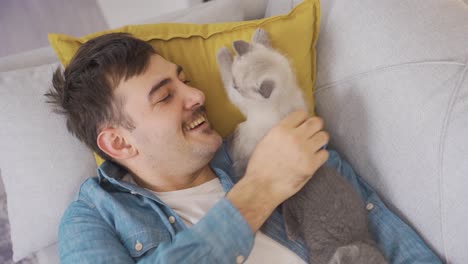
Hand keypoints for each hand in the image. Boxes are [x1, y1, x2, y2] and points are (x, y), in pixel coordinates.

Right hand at [226, 110, 328, 231]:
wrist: (262, 187)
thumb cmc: (260, 165)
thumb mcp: (266, 141)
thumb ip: (281, 132)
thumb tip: (295, 127)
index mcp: (281, 129)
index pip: (301, 114)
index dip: (303, 119)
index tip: (302, 125)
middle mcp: (294, 137)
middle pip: (316, 122)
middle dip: (315, 127)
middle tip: (312, 134)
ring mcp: (305, 151)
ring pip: (324, 136)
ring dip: (319, 140)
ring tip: (313, 146)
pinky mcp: (311, 165)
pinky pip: (325, 154)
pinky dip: (320, 156)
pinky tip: (313, 159)